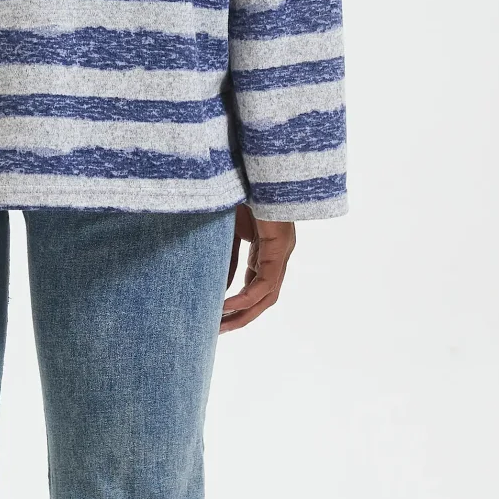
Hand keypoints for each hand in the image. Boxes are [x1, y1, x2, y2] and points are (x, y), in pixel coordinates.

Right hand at [221, 204, 294, 332]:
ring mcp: (281, 250)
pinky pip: (265, 282)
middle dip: (242, 317)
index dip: (238, 304)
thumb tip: (219, 289)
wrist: (249, 167)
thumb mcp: (226, 234)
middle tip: (218, 331)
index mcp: (266, 248)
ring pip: (268, 295)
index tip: (217, 318)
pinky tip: (226, 306)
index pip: (256, 285)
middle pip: (264, 297)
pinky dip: (245, 298)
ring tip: (221, 326)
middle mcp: (277, 252)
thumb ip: (224, 261)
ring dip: (244, 314)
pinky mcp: (279, 246)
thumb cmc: (238, 193)